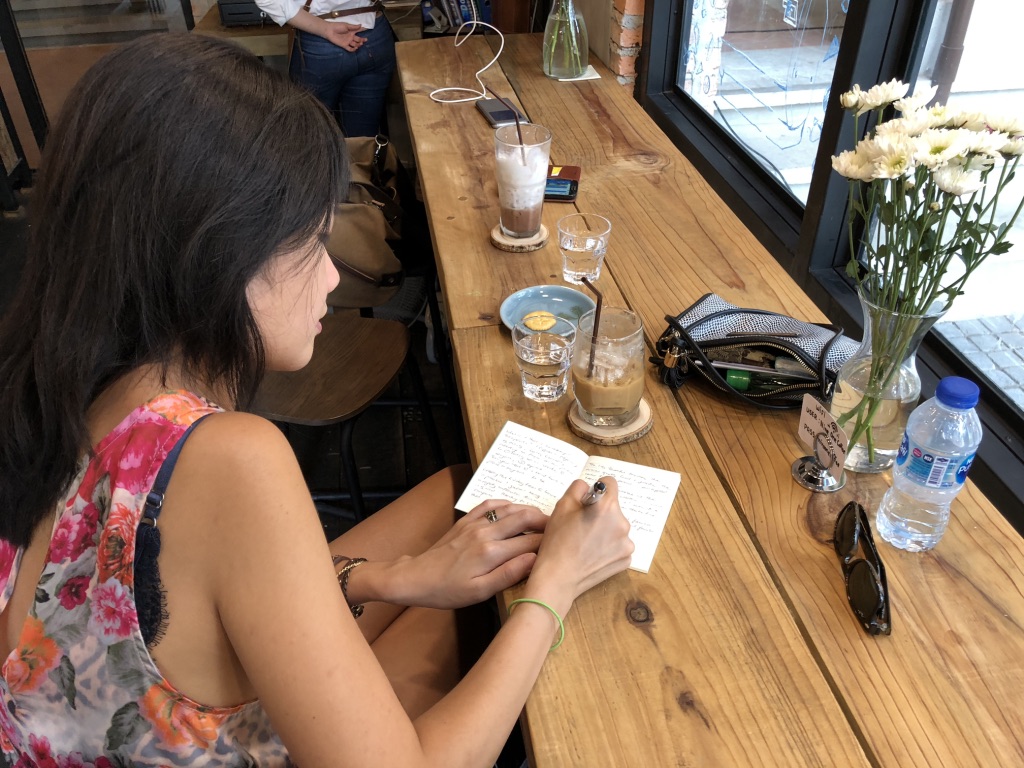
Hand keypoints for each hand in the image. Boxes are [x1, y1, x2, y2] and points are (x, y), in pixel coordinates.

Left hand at [324, 22, 366, 51]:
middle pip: (359, 39)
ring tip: (359, 44)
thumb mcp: (346, 25)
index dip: (363, 30)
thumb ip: (354, 27)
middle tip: (364, 40)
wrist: (329, 31)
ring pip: (355, 44)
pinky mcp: (344, 45)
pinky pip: (350, 49)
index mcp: (352, 31)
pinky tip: (355, 48)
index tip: (367, 30)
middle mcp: (351, 37)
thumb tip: (361, 25)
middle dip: (362, 40)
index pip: (359, 31)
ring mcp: (348, 41)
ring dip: (358, 45)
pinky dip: (353, 49)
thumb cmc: (337, 26)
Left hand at [387, 501, 550, 608]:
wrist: (416, 577)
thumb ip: (508, 575)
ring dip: (528, 511)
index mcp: (491, 552)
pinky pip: (490, 504)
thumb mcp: (479, 592)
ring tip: (542, 519)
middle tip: (558, 529)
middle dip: (544, 521)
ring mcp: (475, 523)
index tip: (561, 546)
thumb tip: (534, 560)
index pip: (530, 542)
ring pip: (509, 509)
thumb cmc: (448, 590)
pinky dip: (506, 504)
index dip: (548, 542)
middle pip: (523, 518)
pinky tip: (514, 509)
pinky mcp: (466, 520)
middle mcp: (485, 533)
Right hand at [525, 477, 633, 610]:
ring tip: (586, 542)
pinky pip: (619, 545)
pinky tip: (593, 554)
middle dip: (600, 512)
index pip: (609, 484)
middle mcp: (622, 523)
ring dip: (605, 530)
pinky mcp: (626, 559)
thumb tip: (588, 487)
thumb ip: (578, 488)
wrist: (558, 578)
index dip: (596, 488)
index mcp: (607, 507)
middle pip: (613, 508)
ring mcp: (627, 543)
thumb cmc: (557, 541)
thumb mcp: (562, 506)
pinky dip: (608, 547)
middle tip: (581, 526)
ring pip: (616, 527)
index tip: (588, 500)